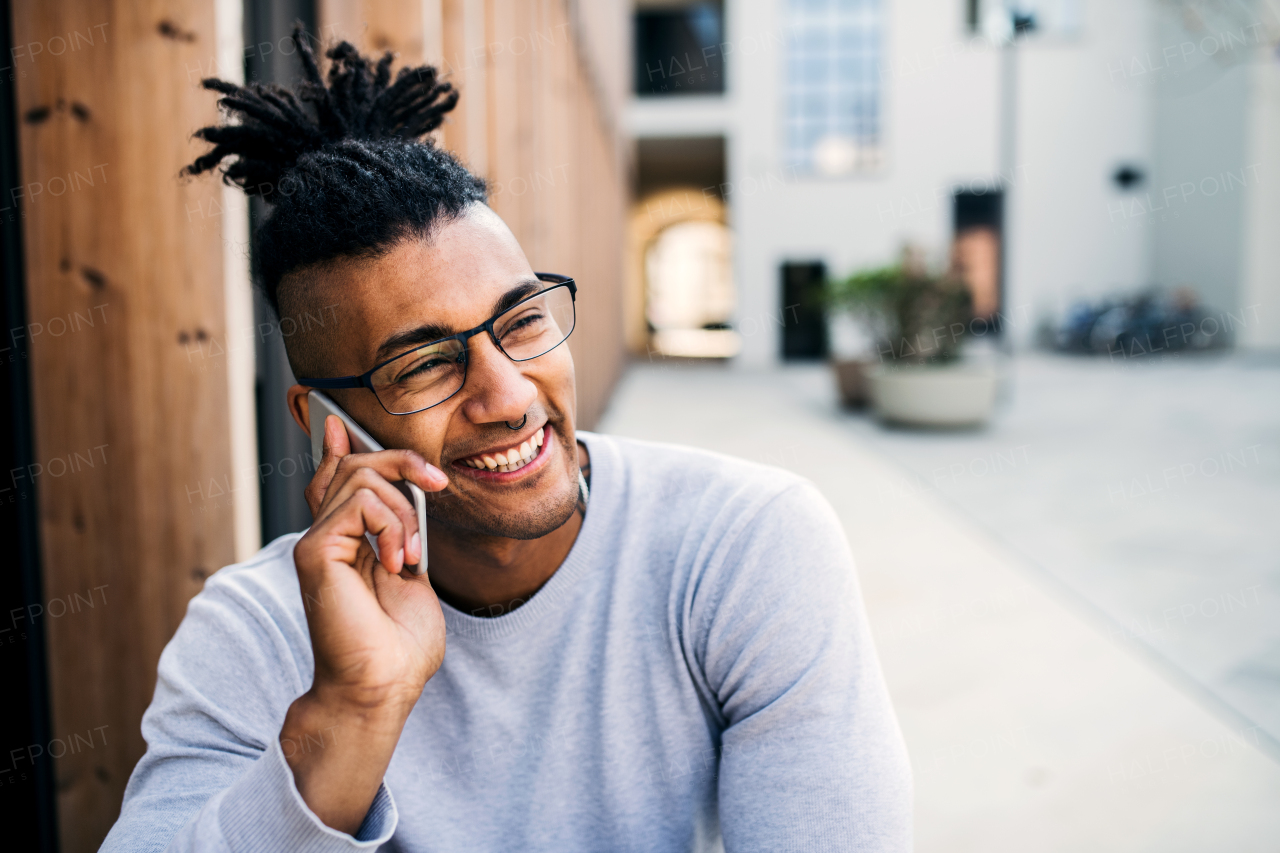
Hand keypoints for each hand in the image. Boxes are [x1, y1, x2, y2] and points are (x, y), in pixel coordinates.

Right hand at [284, 415, 449, 832]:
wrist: (382, 687)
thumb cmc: (399, 643)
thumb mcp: (412, 570)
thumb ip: (401, 527)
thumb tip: (405, 490)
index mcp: (346, 540)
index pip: (336, 473)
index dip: (342, 441)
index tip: (342, 420)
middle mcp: (324, 536)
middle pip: (353, 462)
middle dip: (402, 461)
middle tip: (436, 485)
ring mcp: (316, 542)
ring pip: (362, 475)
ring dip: (403, 508)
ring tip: (410, 553)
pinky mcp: (315, 551)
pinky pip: (360, 501)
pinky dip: (393, 524)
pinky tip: (397, 561)